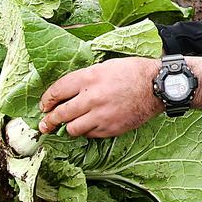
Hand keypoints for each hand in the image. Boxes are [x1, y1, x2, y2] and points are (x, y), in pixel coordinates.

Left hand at [38, 57, 159, 137]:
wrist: (157, 87)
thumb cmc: (133, 72)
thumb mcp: (105, 66)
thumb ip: (85, 78)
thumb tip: (67, 91)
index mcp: (89, 77)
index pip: (57, 91)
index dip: (47, 100)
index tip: (44, 105)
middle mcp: (92, 97)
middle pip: (60, 113)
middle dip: (49, 120)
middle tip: (45, 123)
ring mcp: (101, 116)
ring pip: (72, 128)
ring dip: (68, 127)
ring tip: (67, 125)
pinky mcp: (110, 129)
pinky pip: (90, 135)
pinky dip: (87, 131)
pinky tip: (89, 125)